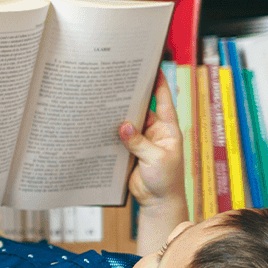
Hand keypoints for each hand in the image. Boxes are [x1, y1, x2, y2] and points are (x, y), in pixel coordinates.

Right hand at [118, 69, 184, 210]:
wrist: (157, 203)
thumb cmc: (166, 182)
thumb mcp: (156, 159)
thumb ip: (139, 142)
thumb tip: (123, 125)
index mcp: (168, 128)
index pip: (163, 99)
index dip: (158, 82)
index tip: (151, 64)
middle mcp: (154, 131)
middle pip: (141, 107)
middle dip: (131, 95)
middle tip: (117, 80)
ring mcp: (141, 140)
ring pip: (128, 121)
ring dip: (118, 114)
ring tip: (104, 99)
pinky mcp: (129, 150)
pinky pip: (119, 137)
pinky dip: (111, 131)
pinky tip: (100, 123)